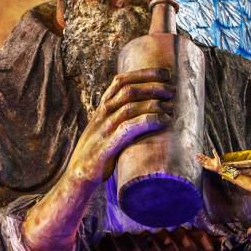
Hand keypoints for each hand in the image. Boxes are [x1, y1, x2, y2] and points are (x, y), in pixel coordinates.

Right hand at [65, 68, 173, 184]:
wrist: (77, 176)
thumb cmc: (99, 153)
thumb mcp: (106, 129)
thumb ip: (121, 117)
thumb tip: (148, 109)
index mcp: (102, 108)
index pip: (120, 81)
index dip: (143, 73)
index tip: (164, 73)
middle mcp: (102, 115)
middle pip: (128, 90)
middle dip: (153, 86)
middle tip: (172, 90)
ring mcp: (104, 129)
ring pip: (130, 106)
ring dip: (154, 103)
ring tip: (171, 106)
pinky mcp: (107, 146)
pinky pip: (130, 127)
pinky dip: (149, 121)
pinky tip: (164, 121)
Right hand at [195, 150, 221, 173]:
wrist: (219, 167)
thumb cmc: (218, 163)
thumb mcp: (217, 157)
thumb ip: (215, 153)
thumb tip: (213, 149)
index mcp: (209, 159)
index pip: (204, 157)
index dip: (202, 155)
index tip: (199, 153)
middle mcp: (207, 162)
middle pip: (202, 159)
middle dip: (199, 157)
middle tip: (196, 155)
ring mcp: (206, 164)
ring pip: (201, 161)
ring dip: (198, 159)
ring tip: (195, 157)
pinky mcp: (206, 166)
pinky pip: (202, 164)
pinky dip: (200, 162)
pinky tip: (198, 160)